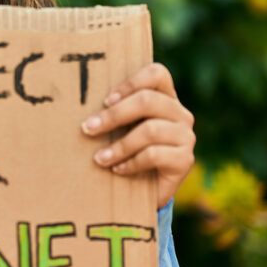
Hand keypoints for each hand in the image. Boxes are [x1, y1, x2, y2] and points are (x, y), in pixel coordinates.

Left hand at [80, 63, 195, 208]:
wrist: (144, 193)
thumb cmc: (127, 154)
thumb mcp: (121, 130)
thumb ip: (114, 112)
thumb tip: (81, 106)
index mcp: (166, 98)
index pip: (156, 74)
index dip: (130, 83)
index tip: (105, 101)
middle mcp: (180, 114)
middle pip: (148, 100)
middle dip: (114, 115)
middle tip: (89, 128)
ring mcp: (185, 136)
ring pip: (150, 130)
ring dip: (119, 145)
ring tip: (99, 158)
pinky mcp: (184, 160)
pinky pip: (154, 155)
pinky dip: (131, 163)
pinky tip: (117, 170)